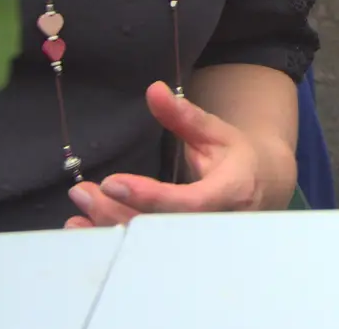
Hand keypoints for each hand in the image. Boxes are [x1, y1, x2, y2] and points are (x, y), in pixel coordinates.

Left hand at [63, 82, 293, 227]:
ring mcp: (198, 242)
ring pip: (148, 244)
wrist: (260, 190)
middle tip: (82, 191)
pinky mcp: (182, 249)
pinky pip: (144, 250)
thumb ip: (184, 116)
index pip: (186, 202)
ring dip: (109, 226)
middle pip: (159, 227)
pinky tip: (85, 228)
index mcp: (229, 192)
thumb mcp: (216, 132)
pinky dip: (112, 239)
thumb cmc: (237, 158)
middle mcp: (213, 224)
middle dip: (116, 211)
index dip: (148, 196)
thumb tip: (154, 90)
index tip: (111, 184)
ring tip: (78, 206)